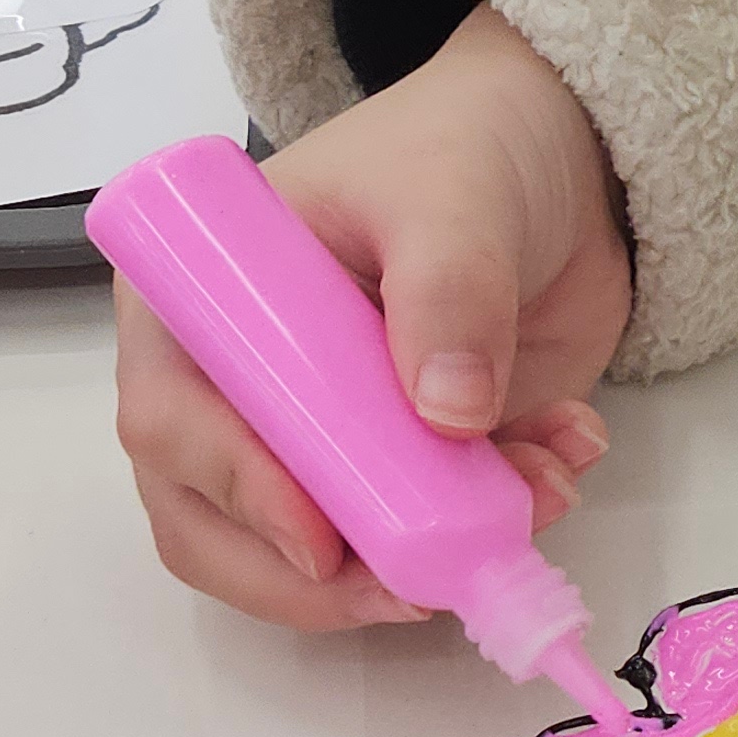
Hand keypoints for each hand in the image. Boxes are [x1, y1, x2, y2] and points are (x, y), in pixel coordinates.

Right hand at [114, 3, 631, 628]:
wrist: (562, 162)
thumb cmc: (465, 150)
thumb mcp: (455, 195)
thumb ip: (450, 291)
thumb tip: (447, 414)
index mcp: (201, 297)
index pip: (173, 420)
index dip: (236, 490)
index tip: (321, 539)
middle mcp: (236, 384)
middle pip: (217, 524)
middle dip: (321, 574)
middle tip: (422, 586)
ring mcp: (316, 437)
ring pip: (320, 555)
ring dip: (426, 551)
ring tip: (539, 488)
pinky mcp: (397, 470)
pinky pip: (420, 537)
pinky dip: (492, 527)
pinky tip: (563, 455)